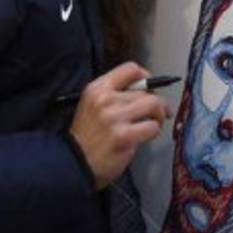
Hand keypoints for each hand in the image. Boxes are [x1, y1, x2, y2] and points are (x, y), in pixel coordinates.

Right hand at [69, 62, 169, 189]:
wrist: (75, 163)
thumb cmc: (87, 136)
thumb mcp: (93, 105)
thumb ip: (115, 94)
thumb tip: (147, 90)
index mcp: (97, 88)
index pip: (131, 69)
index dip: (146, 77)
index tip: (150, 89)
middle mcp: (105, 99)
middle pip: (146, 90)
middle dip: (156, 103)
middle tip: (155, 114)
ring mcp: (115, 117)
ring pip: (154, 105)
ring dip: (158, 116)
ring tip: (152, 124)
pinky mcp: (124, 136)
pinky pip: (152, 127)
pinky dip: (153, 132)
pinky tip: (145, 137)